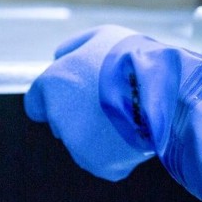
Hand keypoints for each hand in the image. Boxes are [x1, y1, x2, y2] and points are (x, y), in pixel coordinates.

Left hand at [24, 25, 154, 180]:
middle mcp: (58, 118)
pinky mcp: (101, 165)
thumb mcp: (101, 36)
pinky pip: (107, 161)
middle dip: (80, 115)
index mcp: (51, 84)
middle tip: (112, 102)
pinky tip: (136, 133)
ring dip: (101, 134)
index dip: (58, 97)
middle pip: (62, 123)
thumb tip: (59, 57)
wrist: (165, 89)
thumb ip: (73, 48)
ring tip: (130, 116)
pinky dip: (119, 151)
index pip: (36, 103)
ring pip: (84, 144)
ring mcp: (78, 145)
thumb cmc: (135, 59)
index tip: (79, 96)